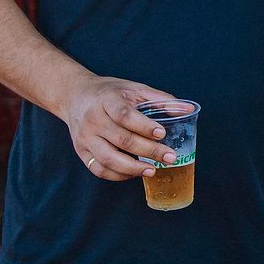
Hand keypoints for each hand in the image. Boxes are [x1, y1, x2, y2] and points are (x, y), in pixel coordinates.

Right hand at [60, 75, 179, 180]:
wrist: (74, 96)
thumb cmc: (109, 93)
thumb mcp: (133, 88)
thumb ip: (160, 99)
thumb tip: (189, 109)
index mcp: (106, 100)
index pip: (124, 115)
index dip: (144, 126)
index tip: (162, 133)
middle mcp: (93, 119)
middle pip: (121, 139)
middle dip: (148, 151)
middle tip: (170, 157)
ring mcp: (85, 137)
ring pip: (108, 159)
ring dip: (133, 168)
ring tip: (153, 170)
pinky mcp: (81, 151)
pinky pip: (99, 169)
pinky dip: (118, 175)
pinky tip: (134, 173)